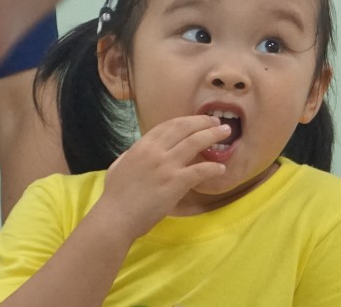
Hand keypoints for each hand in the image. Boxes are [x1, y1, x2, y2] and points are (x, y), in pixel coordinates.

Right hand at [91, 114, 228, 240]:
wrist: (115, 218)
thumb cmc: (114, 197)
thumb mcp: (118, 167)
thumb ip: (130, 156)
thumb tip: (136, 151)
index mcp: (142, 146)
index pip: (169, 125)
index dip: (187, 121)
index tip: (199, 120)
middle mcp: (156, 151)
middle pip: (185, 128)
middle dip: (204, 122)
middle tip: (218, 122)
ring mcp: (167, 165)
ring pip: (195, 142)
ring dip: (213, 135)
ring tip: (225, 133)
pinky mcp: (176, 182)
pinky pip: (201, 170)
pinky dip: (213, 167)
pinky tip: (221, 168)